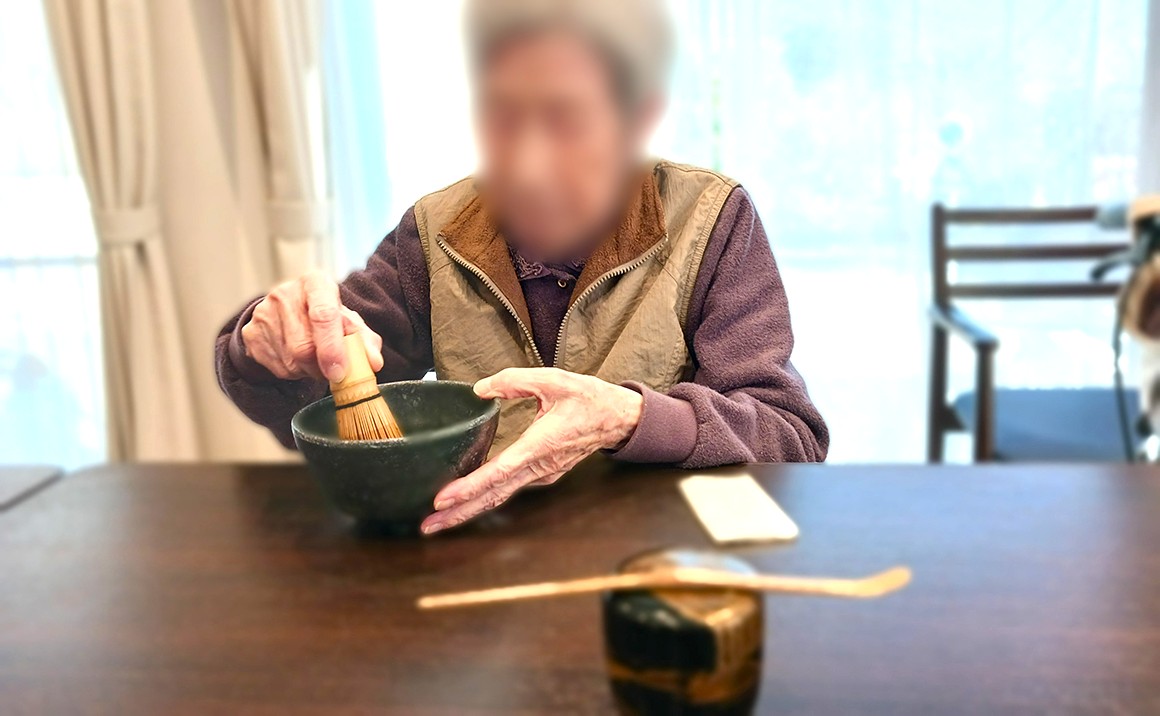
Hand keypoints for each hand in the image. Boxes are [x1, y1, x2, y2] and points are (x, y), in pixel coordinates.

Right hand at [241, 271, 382, 381]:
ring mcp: (264, 313)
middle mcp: (285, 294)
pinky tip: (297, 360)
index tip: (340, 372)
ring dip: (309, 372)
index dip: (333, 348)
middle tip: (333, 370)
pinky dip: (293, 373)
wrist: (285, 312)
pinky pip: (276, 367)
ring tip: (316, 360)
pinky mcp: (251, 333)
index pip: (323, 315)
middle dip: (322, 367)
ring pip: (291, 361)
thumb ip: (364, 340)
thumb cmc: (324, 316)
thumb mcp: (347, 321)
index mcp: (315, 283)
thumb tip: (373, 363)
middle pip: (305, 347)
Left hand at [420, 368, 643, 533]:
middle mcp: (539, 467)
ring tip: (438, 520)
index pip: (498, 472)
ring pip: (500, 496)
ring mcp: (542, 474)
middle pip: (494, 496)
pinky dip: (484, 497)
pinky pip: (508, 489)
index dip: (469, 488)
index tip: (442, 499)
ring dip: (469, 510)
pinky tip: (465, 500)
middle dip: (459, 513)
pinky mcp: (542, 474)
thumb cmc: (589, 399)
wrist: (618, 419)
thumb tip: (480, 389)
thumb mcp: (554, 379)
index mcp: (540, 445)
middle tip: (427, 525)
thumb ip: (515, 381)